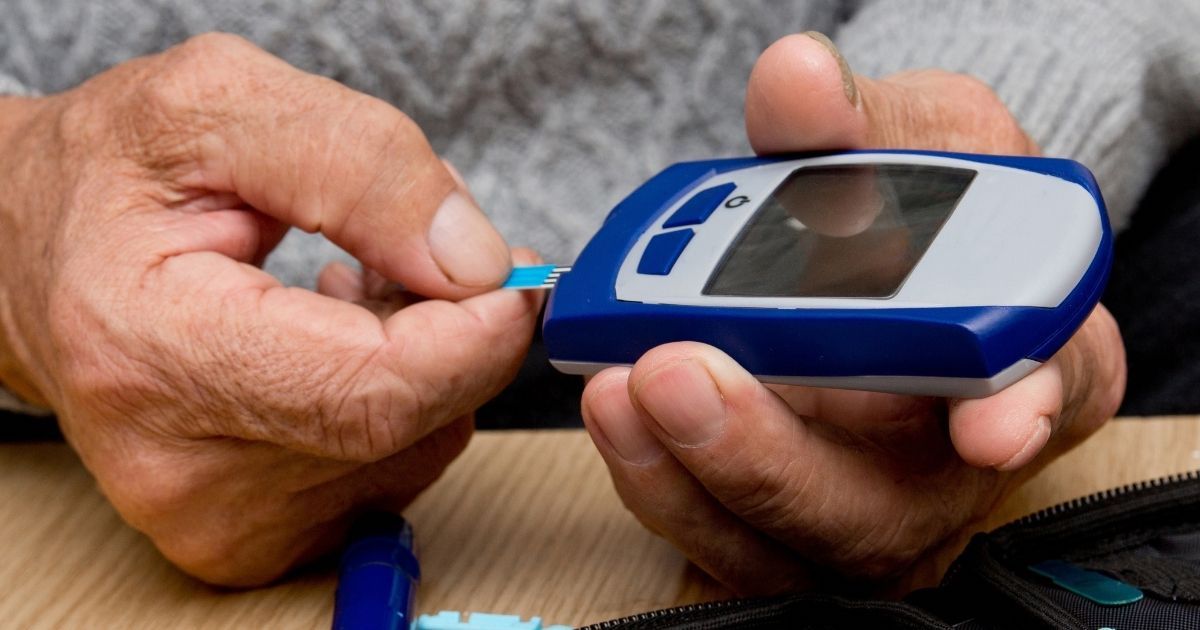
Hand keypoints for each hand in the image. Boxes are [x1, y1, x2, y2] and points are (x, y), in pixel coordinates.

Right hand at [0, 34, 541, 585]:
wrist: (27, 255)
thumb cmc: (108, 177)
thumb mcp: (221, 106)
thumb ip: (360, 166)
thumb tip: (473, 260)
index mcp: (151, 353)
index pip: (373, 391)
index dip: (474, 333)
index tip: (512, 276)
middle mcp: (180, 470)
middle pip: (408, 428)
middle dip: (457, 333)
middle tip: (427, 252)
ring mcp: (214, 521)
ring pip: (415, 450)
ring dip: (425, 362)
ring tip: (353, 289)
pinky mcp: (249, 539)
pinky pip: (388, 472)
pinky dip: (397, 403)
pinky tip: (338, 345)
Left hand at [581, 32, 1125, 594]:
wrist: (856, 249)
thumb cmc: (909, 199)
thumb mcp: (906, 134)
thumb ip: (859, 120)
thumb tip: (798, 83)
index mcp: (1029, 353)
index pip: (1051, 393)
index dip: (1021, 413)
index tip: (986, 424)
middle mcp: (947, 460)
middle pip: (883, 507)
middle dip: (774, 453)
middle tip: (682, 371)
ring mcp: (858, 504)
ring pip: (785, 541)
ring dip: (690, 474)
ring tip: (620, 385)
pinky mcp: (774, 519)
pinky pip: (718, 536)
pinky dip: (659, 481)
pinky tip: (616, 411)